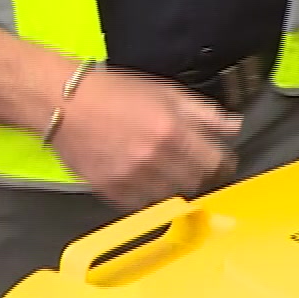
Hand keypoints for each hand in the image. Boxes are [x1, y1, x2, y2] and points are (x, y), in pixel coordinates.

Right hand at [47, 68, 242, 211]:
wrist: (66, 104)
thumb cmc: (115, 93)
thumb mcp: (168, 93)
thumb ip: (205, 113)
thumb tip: (233, 127)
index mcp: (173, 131)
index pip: (215, 162)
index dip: (224, 163)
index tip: (223, 162)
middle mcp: (153, 158)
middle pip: (196, 183)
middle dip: (203, 175)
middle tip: (198, 166)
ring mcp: (130, 177)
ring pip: (170, 197)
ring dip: (176, 187)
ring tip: (171, 170)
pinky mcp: (109, 190)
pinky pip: (140, 205)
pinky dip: (149, 195)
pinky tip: (147, 179)